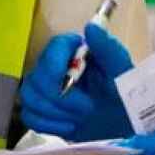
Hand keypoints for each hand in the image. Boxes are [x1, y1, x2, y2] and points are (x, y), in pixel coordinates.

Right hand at [21, 23, 135, 140]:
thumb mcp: (121, 71)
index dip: (53, 65)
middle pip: (36, 78)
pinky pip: (29, 117)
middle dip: (61, 99)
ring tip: (79, 119)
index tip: (67, 82)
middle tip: (87, 109)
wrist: (124, 124)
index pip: (52, 47)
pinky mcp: (40, 111)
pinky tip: (69, 127)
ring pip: (30, 97)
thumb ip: (107, 48)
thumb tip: (91, 27)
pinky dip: (48, 125)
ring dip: (55, 113)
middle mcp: (53, 65)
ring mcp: (43, 89)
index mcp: (73, 50)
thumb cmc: (124, 94)